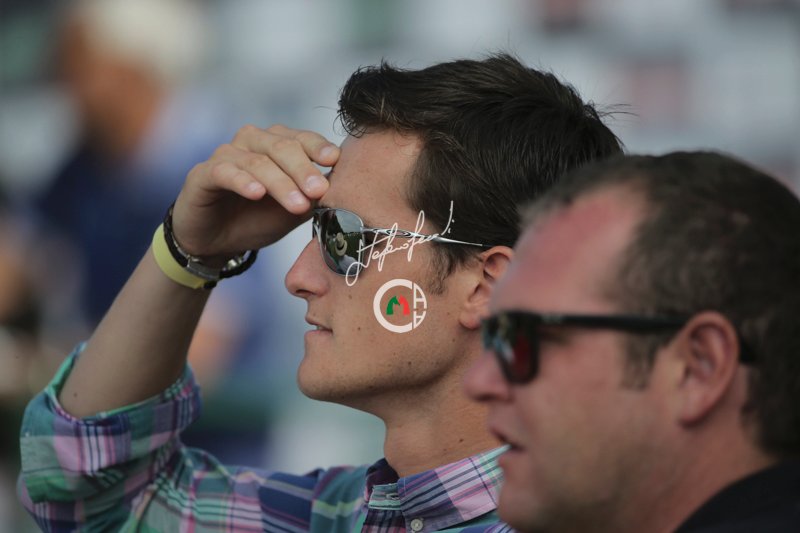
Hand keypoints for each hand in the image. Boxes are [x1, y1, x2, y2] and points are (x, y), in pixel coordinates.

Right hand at [171, 124, 338, 261]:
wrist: (217, 242)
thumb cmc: (258, 219)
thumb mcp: (294, 209)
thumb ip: (315, 196)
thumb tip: (344, 186)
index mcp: (277, 144)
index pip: (301, 138)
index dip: (318, 147)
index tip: (335, 160)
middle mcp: (252, 142)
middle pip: (282, 146)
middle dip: (303, 169)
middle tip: (319, 190)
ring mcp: (226, 155)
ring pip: (258, 161)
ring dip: (280, 183)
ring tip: (297, 204)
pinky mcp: (203, 173)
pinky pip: (225, 172)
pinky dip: (243, 181)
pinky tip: (257, 193)